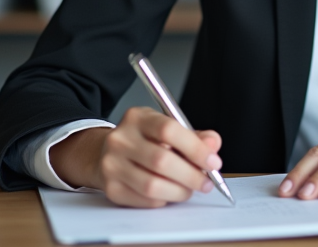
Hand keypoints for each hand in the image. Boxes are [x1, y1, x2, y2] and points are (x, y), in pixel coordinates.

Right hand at [49, 107, 222, 207]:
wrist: (104, 153)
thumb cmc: (143, 140)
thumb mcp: (166, 128)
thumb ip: (194, 136)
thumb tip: (213, 145)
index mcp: (137, 118)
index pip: (169, 130)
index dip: (195, 148)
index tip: (213, 162)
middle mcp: (120, 139)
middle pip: (161, 160)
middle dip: (191, 175)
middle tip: (206, 182)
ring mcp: (112, 165)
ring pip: (152, 185)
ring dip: (179, 191)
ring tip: (190, 189)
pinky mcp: (111, 188)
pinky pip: (144, 200)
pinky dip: (164, 200)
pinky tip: (170, 193)